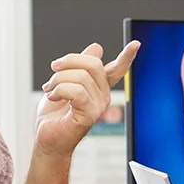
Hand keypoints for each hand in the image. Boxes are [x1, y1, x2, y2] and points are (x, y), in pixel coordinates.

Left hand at [34, 40, 140, 156]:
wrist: (46, 138)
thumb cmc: (54, 115)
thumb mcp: (64, 82)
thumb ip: (79, 65)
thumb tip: (97, 47)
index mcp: (99, 86)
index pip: (116, 69)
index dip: (126, 57)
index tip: (136, 44)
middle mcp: (103, 95)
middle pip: (93, 64)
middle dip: (68, 62)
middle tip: (53, 69)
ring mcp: (99, 106)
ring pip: (80, 77)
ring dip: (57, 80)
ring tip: (49, 90)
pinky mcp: (90, 115)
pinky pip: (76, 91)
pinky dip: (58, 91)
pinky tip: (52, 97)